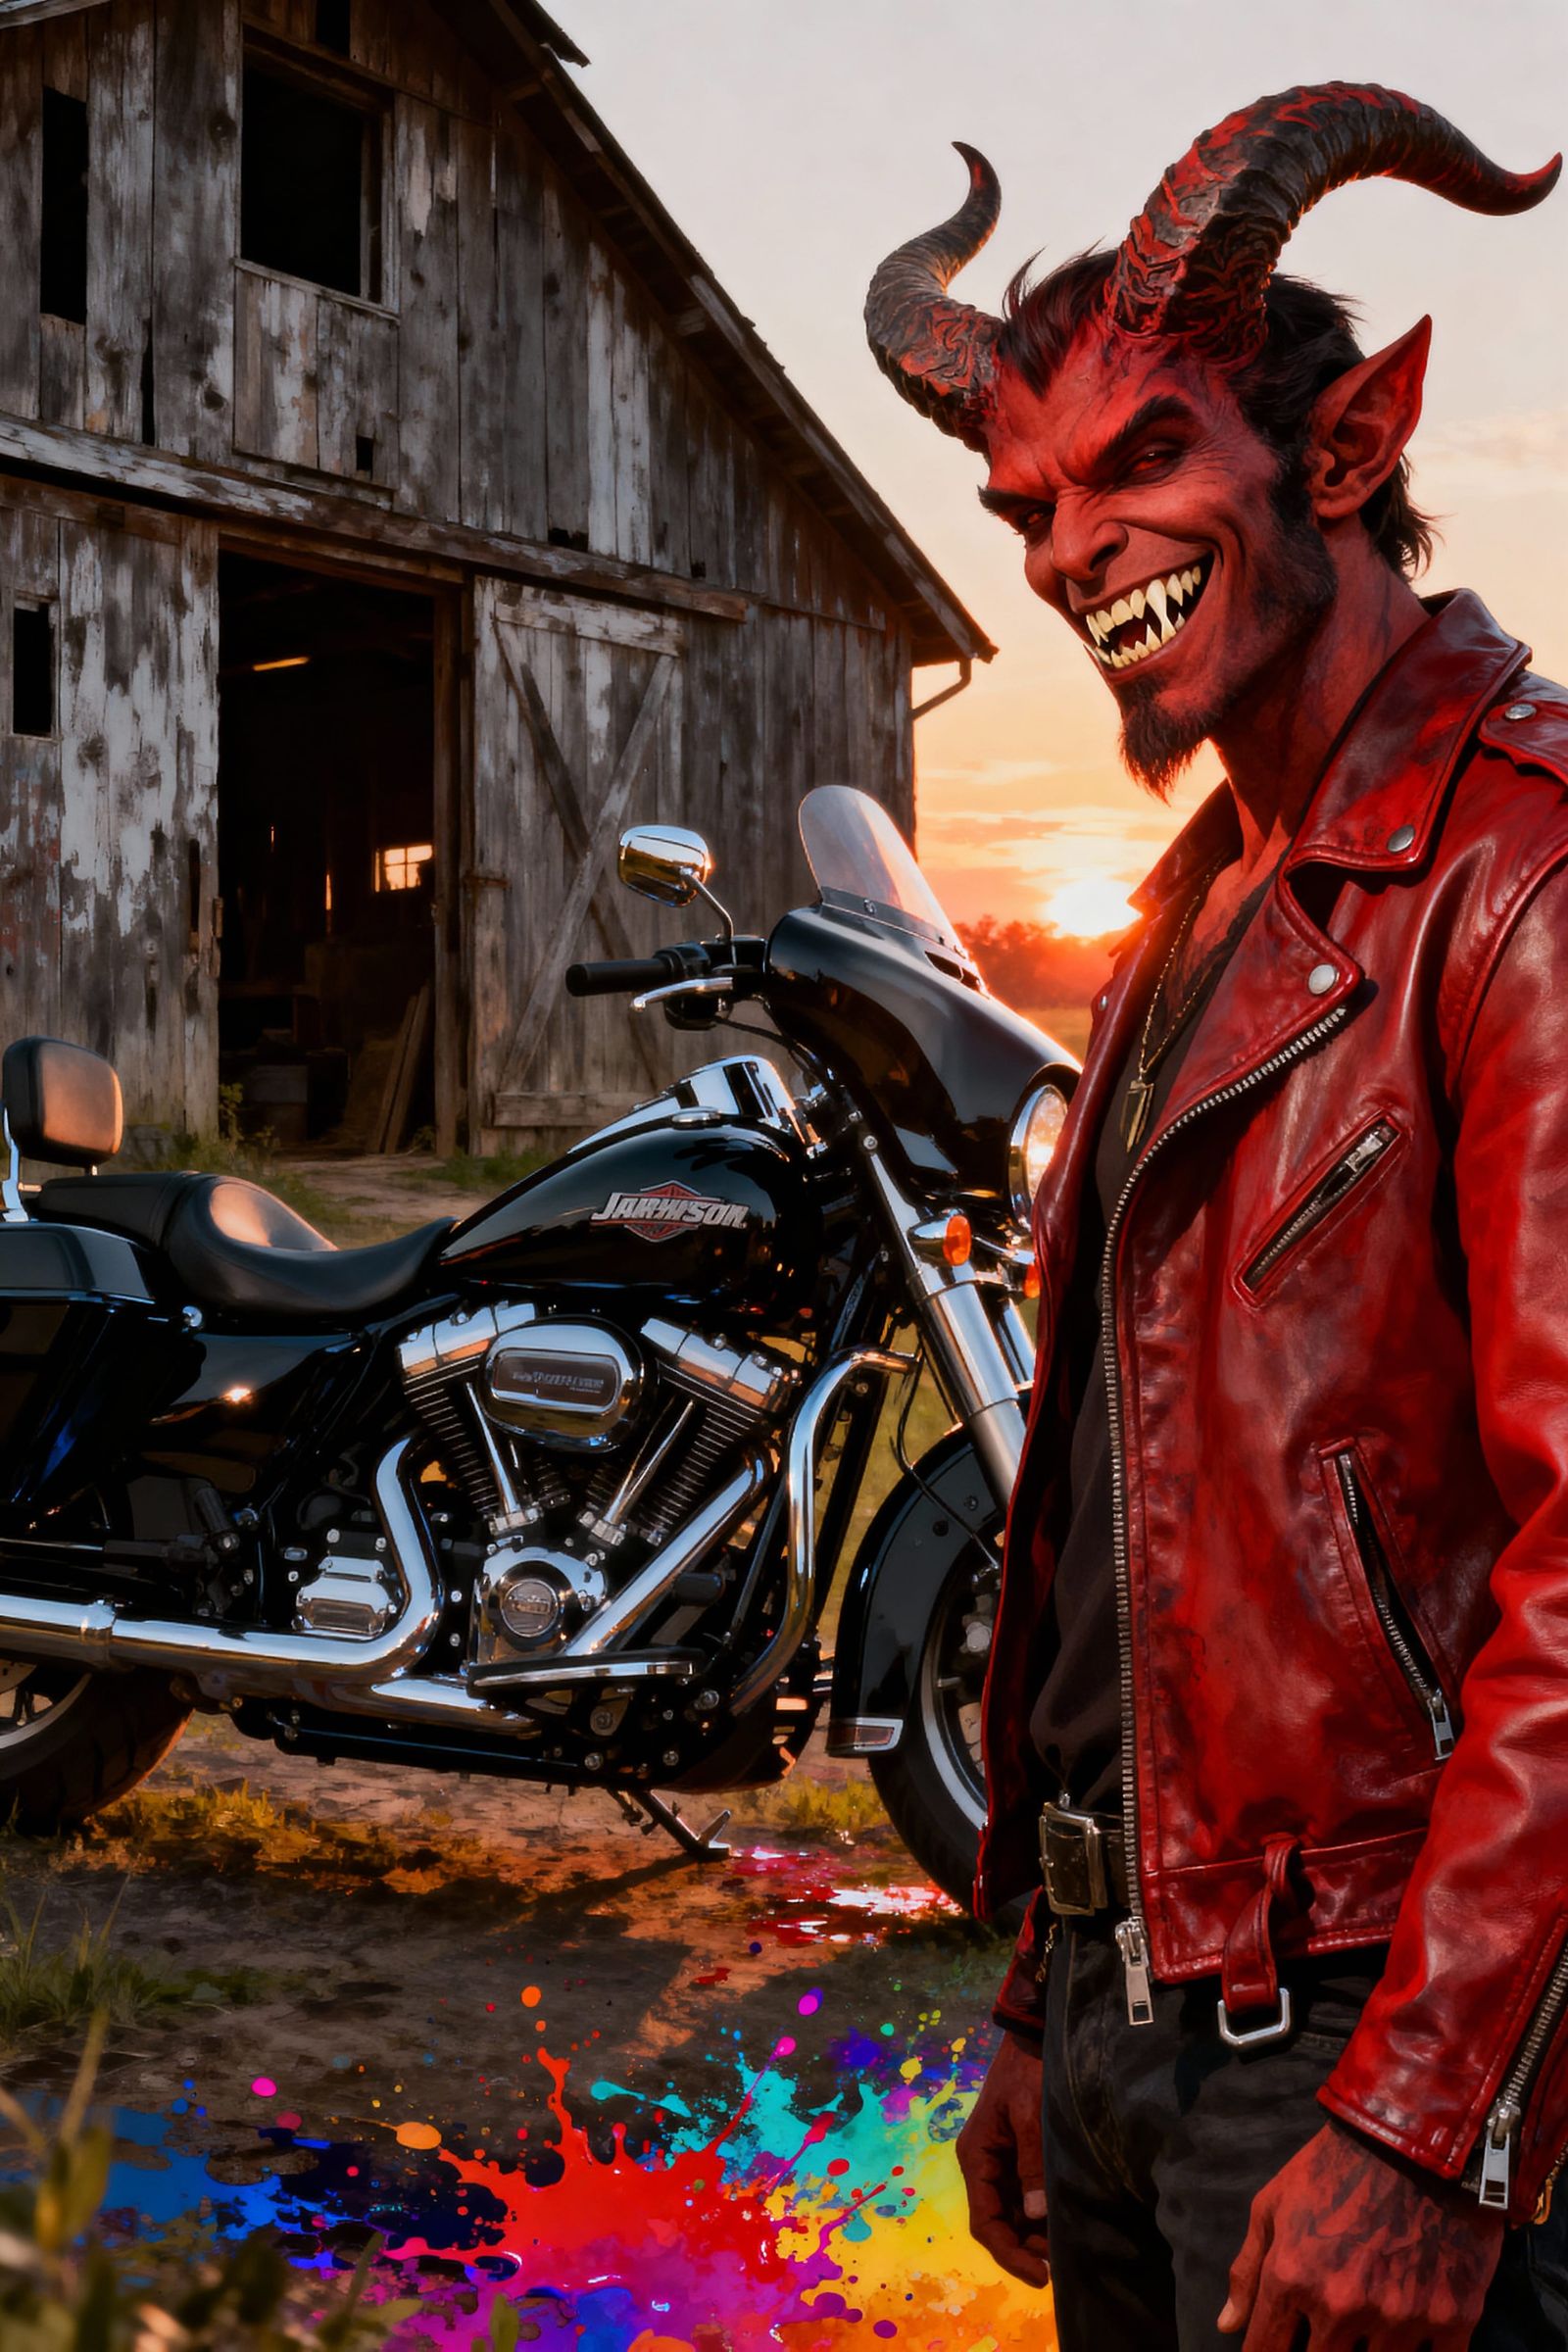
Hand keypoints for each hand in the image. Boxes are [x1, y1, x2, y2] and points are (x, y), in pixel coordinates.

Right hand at [956, 2031, 1048, 2287]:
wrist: (1033, 2036)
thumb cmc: (1029, 2073)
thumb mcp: (1030, 2116)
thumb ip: (1032, 2165)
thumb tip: (1034, 2216)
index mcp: (977, 2157)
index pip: (986, 2221)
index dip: (1010, 2252)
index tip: (1041, 2274)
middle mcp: (985, 2164)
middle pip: (999, 2221)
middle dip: (1025, 2247)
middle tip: (1060, 2264)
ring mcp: (1002, 2161)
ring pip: (1013, 2212)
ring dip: (1034, 2234)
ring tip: (1065, 2249)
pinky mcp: (1019, 2155)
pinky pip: (1025, 2195)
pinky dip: (1041, 2214)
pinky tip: (1062, 2222)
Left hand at [1218, 2122, 1504, 2349]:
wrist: (1414, 2139)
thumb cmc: (1333, 2169)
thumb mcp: (1274, 2205)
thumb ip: (1247, 2270)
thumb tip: (1227, 2326)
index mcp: (1292, 2279)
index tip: (1277, 2346)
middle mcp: (1342, 2308)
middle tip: (1324, 2333)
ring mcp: (1399, 2319)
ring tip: (1362, 2328)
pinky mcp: (1452, 2320)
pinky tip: (1406, 2335)